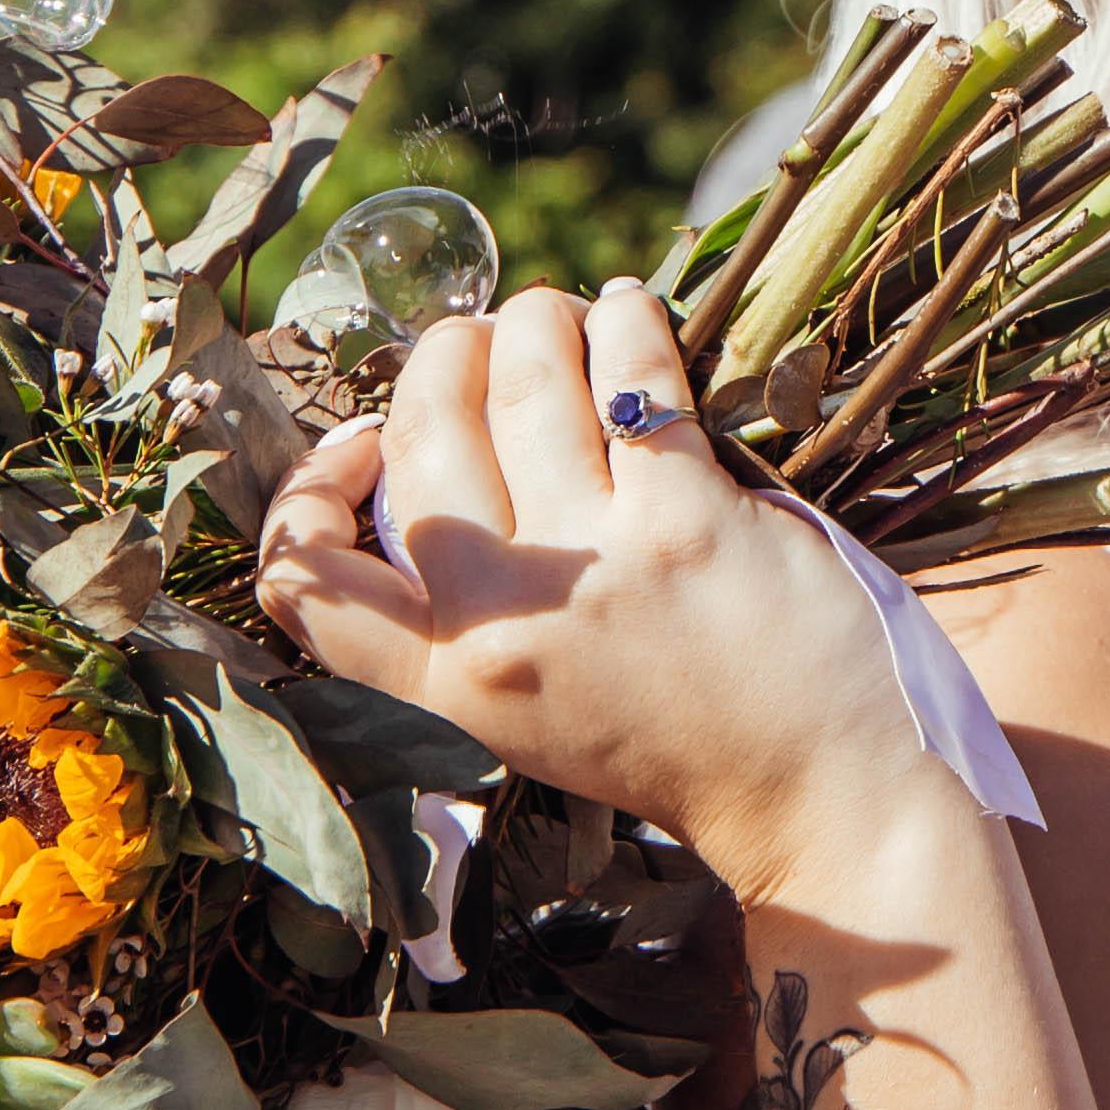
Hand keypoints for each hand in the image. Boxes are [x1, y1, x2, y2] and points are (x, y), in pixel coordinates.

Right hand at [252, 278, 943, 899]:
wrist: (805, 795)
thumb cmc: (664, 737)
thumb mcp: (517, 708)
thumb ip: (458, 609)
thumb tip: (422, 452)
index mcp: (444, 684)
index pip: (304, 578)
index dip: (309, 489)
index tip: (364, 446)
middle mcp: (503, 623)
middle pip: (421, 439)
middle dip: (442, 356)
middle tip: (480, 339)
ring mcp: (596, 566)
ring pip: (519, 384)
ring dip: (534, 321)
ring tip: (558, 316)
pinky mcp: (690, 520)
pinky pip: (633, 378)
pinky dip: (624, 324)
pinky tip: (631, 315)